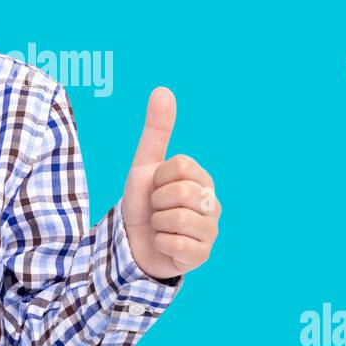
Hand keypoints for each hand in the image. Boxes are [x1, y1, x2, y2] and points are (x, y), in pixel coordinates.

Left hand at [121, 86, 219, 278]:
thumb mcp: (145, 164)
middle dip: (157, 201)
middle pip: (181, 192)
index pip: (180, 166)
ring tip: (160, 226)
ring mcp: (211, 230)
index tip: (155, 187)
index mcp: (202, 179)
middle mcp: (212, 203)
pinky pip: (177, 244)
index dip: (158, 177)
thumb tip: (162, 89)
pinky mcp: (203, 255)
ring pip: (179, 219)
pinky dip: (160, 243)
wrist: (132, 242)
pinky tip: (164, 243)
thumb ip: (156, 130)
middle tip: (156, 208)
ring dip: (157, 224)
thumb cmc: (143, 203)